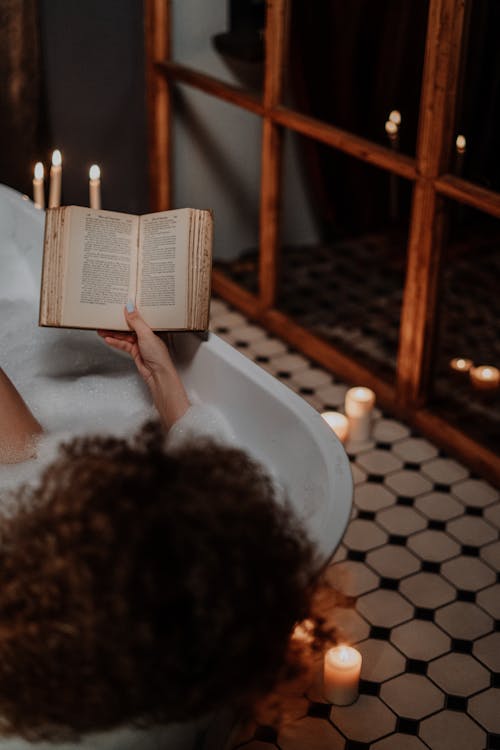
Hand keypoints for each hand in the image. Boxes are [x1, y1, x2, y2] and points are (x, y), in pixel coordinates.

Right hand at [98, 304, 189, 428]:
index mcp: (152, 328)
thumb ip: (136, 321)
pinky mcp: (135, 352)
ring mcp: (140, 344)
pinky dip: (115, 342)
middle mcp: (146, 335)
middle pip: (129, 326)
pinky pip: (123, 345)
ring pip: (124, 336)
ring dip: (113, 333)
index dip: (129, 311)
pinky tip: (107, 339)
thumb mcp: (146, 334)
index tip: (119, 306)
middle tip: (106, 318)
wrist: (157, 374)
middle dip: (117, 323)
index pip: (139, 317)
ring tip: (102, 329)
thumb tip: (130, 306)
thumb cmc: (158, 355)